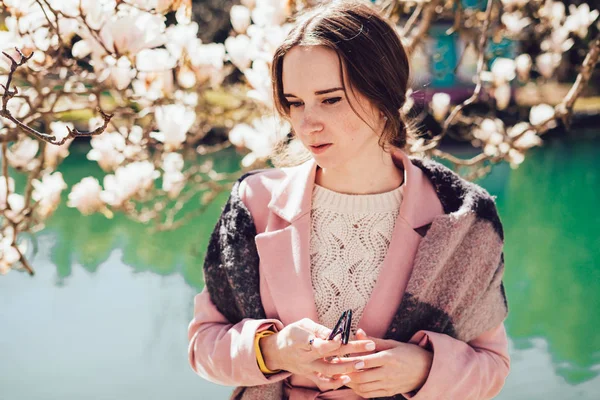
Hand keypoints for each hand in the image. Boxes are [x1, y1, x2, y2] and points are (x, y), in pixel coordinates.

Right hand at [261, 318, 376, 389]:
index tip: (345, 337)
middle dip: (352, 350)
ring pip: (329, 371)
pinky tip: (348, 378)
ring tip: (363, 362)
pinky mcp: (310, 376)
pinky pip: (324, 382)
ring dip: (347, 367)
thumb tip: (336, 332)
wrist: (277, 352)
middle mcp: (306, 358)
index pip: (320, 344)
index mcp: (302, 342)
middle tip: (370, 345)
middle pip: (331, 355)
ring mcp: (308, 369)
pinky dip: (336, 382)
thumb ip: (319, 329)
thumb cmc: (291, 334)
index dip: (333, 342)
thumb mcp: (302, 325)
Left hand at [340, 329, 432, 397]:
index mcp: (389, 358)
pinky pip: (369, 394)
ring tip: (339, 375)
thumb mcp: (393, 343)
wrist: (427, 370)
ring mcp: (388, 385)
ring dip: (349, 382)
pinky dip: (358, 390)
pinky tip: (351, 383)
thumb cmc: (409, 353)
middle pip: (361, 376)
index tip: (337, 357)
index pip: (365, 361)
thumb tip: (357, 332)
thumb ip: (373, 340)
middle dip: (345, 373)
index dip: (349, 360)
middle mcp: (388, 373)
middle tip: (333, 368)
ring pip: (363, 387)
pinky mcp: (389, 392)